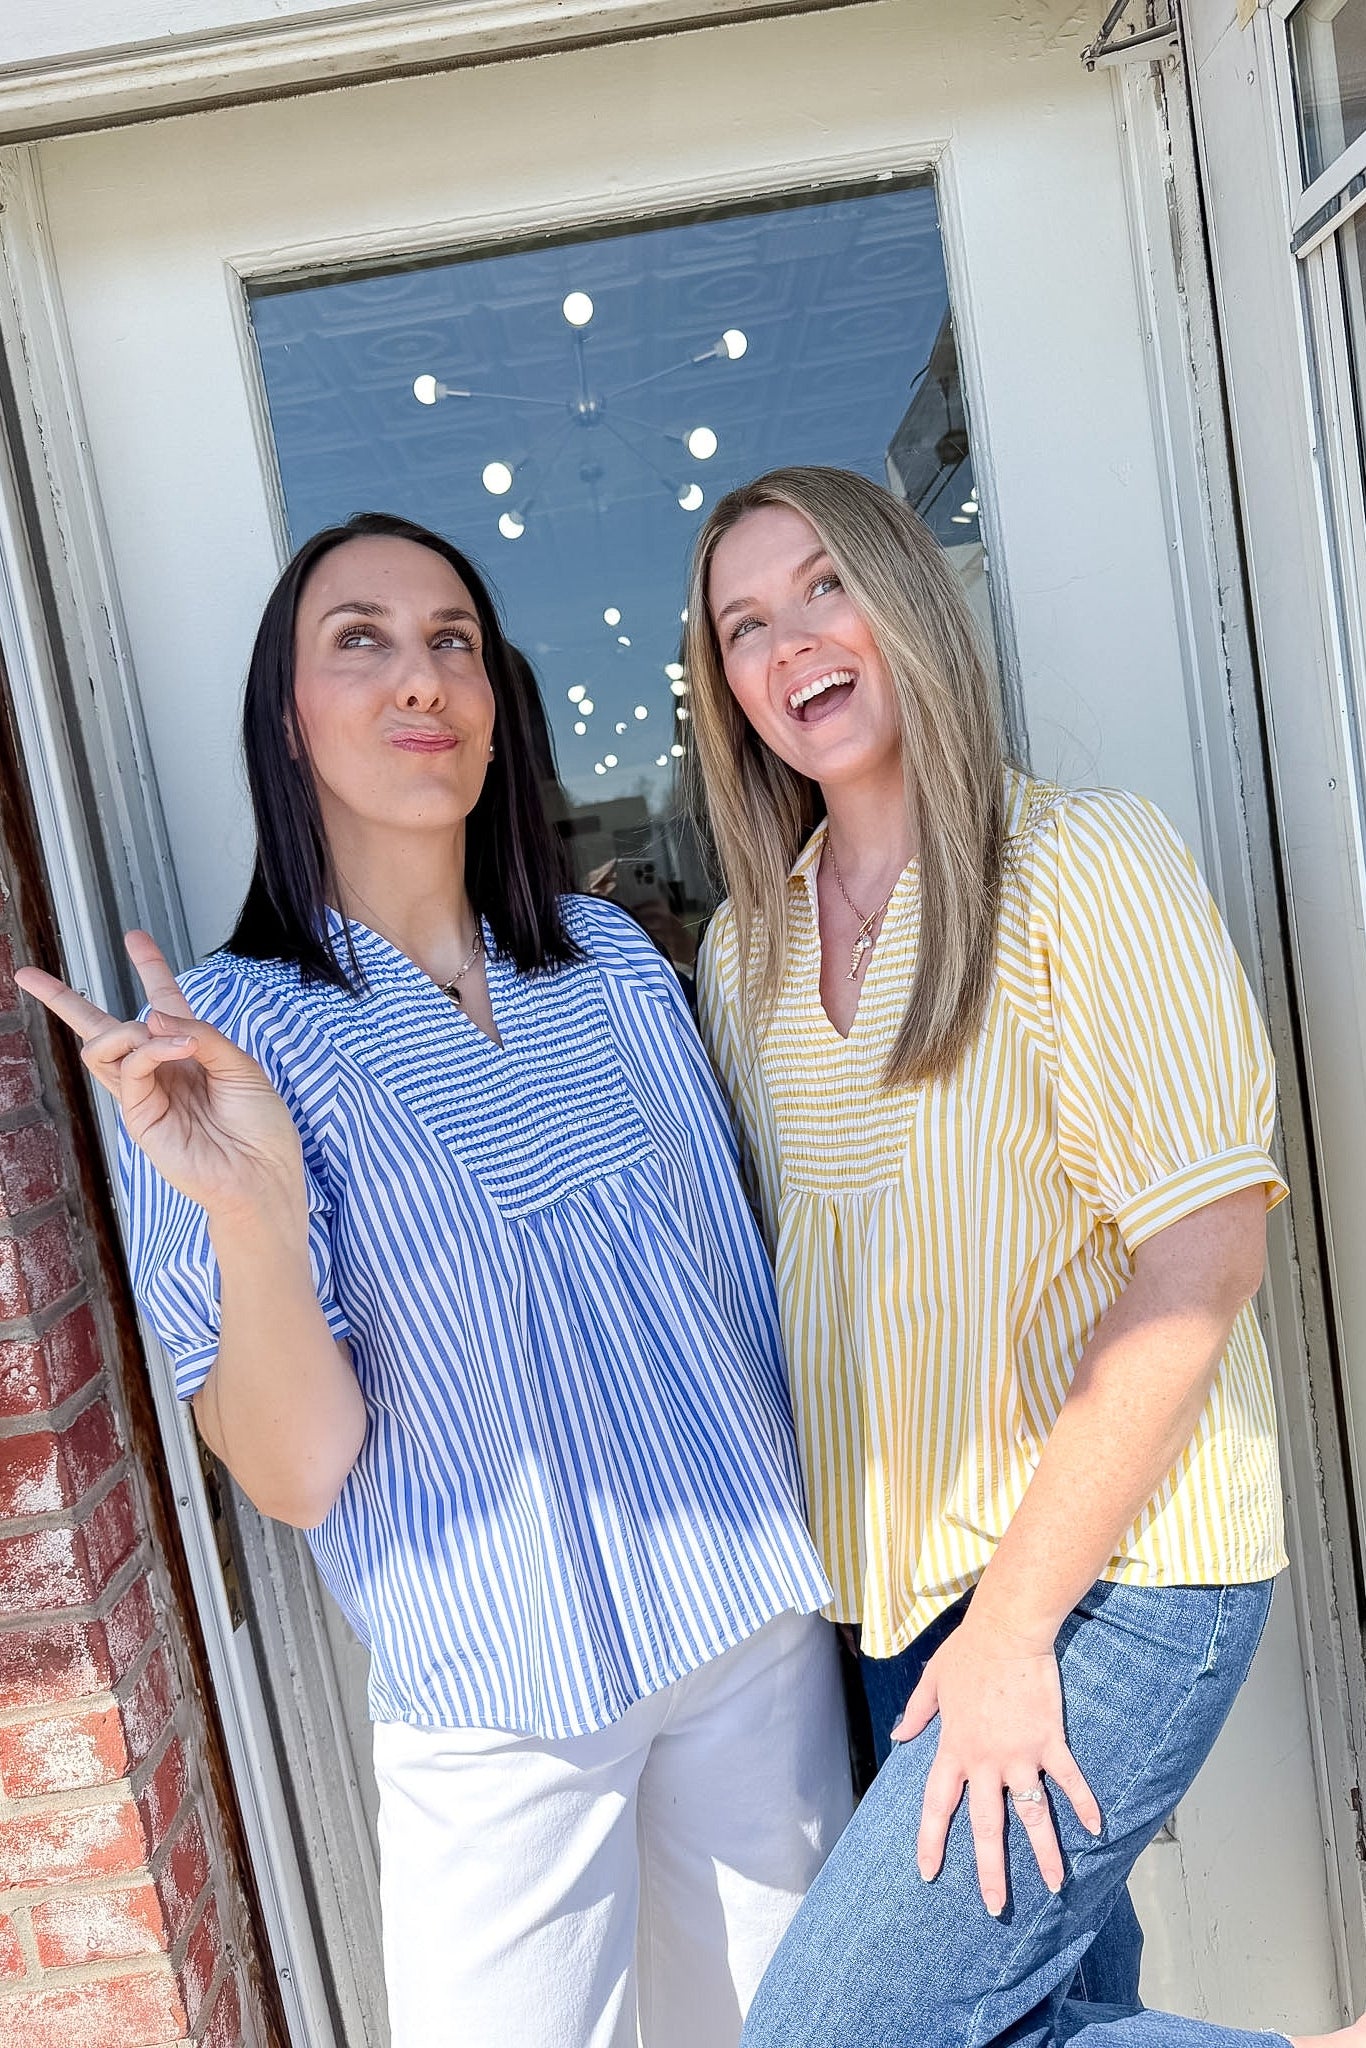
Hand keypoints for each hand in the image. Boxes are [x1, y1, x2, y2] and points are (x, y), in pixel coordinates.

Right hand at [15, 931, 304, 1221]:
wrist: (262, 1175)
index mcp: (189, 1052)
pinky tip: (177, 1049)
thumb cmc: (260, 1126)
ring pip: (102, 1044)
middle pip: (102, 1027)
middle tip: (29, 975)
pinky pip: (128, 1068)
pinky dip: (149, 1049)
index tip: (134, 937)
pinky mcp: (138, 1116)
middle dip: (62, 999)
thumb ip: (200, 1033)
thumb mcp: (241, 1066)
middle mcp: (161, 1070)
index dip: (150, 967)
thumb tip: (151, 1011)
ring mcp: (145, 1093)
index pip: (162, 1002)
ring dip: (130, 1028)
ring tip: (166, 1035)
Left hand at [894, 1610, 1101, 1914]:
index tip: (928, 1873)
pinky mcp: (1050, 1741)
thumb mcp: (932, 1680)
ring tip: (1055, 1886)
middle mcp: (986, 1761)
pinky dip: (1083, 1804)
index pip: (938, 1805)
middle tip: (995, 1908)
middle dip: (991, 1871)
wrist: (1007, 1630)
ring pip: (1033, 1815)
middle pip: (987, 1827)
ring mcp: (1020, 1754)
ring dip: (1044, 1853)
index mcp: (954, 1748)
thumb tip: (899, 1735)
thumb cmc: (968, 1650)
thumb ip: (917, 1712)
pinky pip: (1069, 1780)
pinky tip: (1096, 1830)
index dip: (932, 1840)